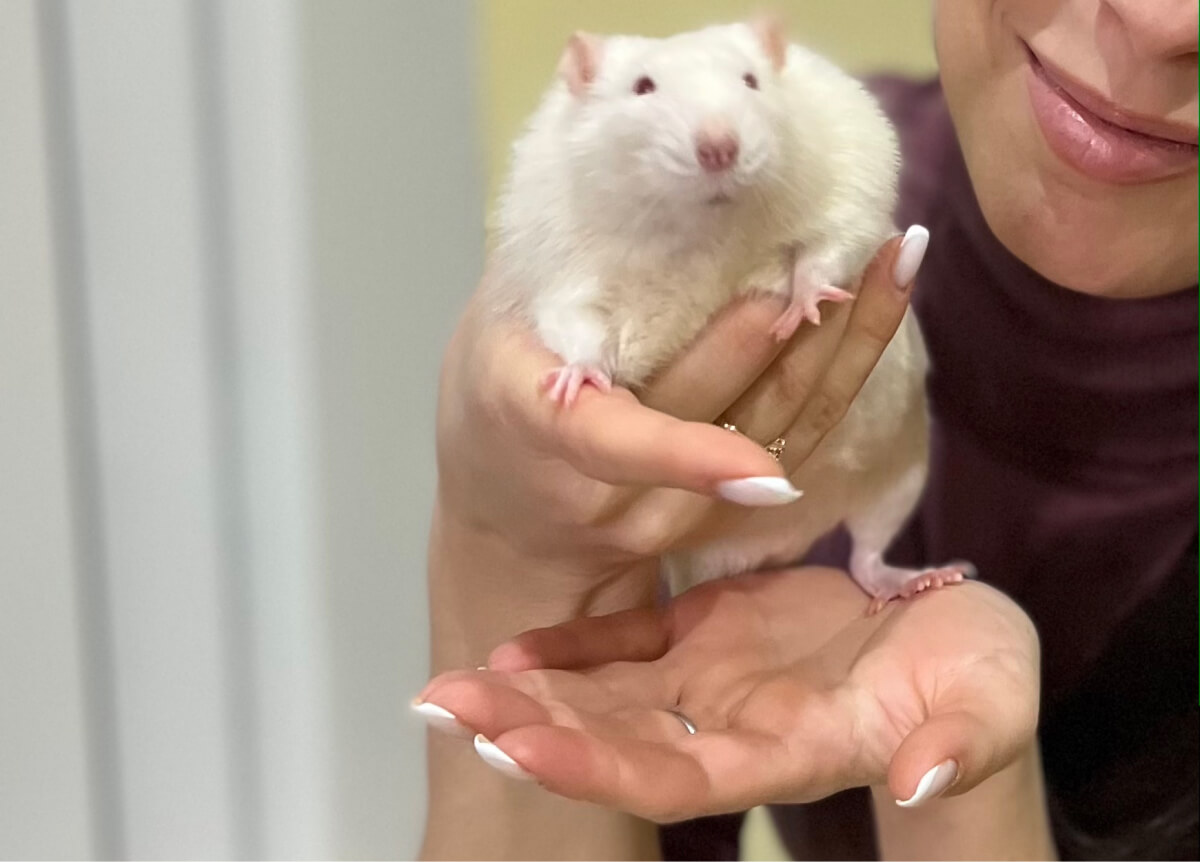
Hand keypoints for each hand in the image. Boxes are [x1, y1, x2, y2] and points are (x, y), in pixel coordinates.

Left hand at [417, 569, 1039, 822]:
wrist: (955, 639)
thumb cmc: (980, 676)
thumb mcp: (990, 699)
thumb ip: (959, 741)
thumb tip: (922, 775)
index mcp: (788, 751)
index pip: (679, 775)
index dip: (599, 766)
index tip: (519, 748)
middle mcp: (731, 729)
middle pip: (614, 743)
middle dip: (526, 730)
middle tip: (440, 706)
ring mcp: (711, 682)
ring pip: (603, 696)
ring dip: (525, 693)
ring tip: (445, 687)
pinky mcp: (707, 635)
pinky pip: (625, 645)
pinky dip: (569, 647)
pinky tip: (512, 647)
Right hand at [433, 229, 927, 583]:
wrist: (510, 508)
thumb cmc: (500, 392)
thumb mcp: (498, 325)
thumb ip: (558, 261)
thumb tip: (611, 145)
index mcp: (544, 432)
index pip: (613, 449)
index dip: (684, 456)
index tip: (758, 463)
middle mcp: (618, 492)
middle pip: (721, 425)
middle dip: (786, 350)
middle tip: (834, 262)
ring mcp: (677, 512)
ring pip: (779, 433)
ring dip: (842, 346)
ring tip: (892, 262)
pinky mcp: (725, 510)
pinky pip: (799, 435)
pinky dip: (847, 366)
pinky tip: (882, 298)